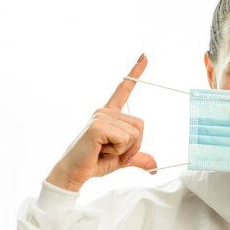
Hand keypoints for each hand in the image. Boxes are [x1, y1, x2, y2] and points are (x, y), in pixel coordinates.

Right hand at [46, 54, 156, 191]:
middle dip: (133, 146)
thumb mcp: (122, 159)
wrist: (74, 173)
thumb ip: (138, 157)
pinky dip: (118, 151)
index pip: (124, 90)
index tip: (144, 56)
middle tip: (112, 151)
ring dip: (125, 150)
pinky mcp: (98, 125)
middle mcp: (105, 111)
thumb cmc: (95, 162)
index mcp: (110, 114)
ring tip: (104, 151)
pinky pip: (125, 139)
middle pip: (141, 125)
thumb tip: (154, 167)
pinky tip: (100, 150)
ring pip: (135, 134)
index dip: (135, 73)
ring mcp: (100, 116)